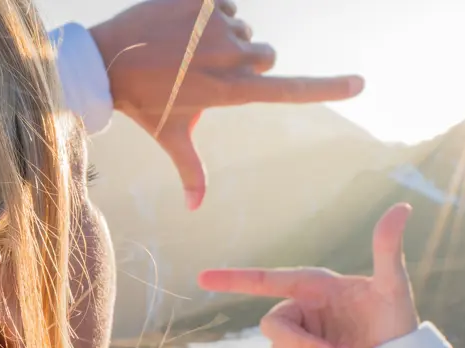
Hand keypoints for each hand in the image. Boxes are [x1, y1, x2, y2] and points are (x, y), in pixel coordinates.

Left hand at [89, 0, 363, 209]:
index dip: (327, 88)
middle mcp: (230, 56)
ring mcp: (216, 24)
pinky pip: (223, 2)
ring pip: (242, 27)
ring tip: (186, 48)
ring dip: (224, 35)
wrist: (104, 60)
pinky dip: (207, 11)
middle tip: (207, 67)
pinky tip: (179, 27)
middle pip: (265, 53)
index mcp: (229, 91)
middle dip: (248, 58)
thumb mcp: (169, 135)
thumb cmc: (141, 103)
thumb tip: (194, 209)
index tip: (360, 83)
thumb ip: (190, 170)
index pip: (289, 91)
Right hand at [199, 203, 419, 347]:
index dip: (233, 279)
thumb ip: (387, 248)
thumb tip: (402, 208)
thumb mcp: (393, 285)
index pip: (265, 279)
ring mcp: (302, 333)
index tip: (202, 279)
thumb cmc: (397, 319)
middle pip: (271, 326)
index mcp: (314, 285)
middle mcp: (302, 306)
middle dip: (301, 344)